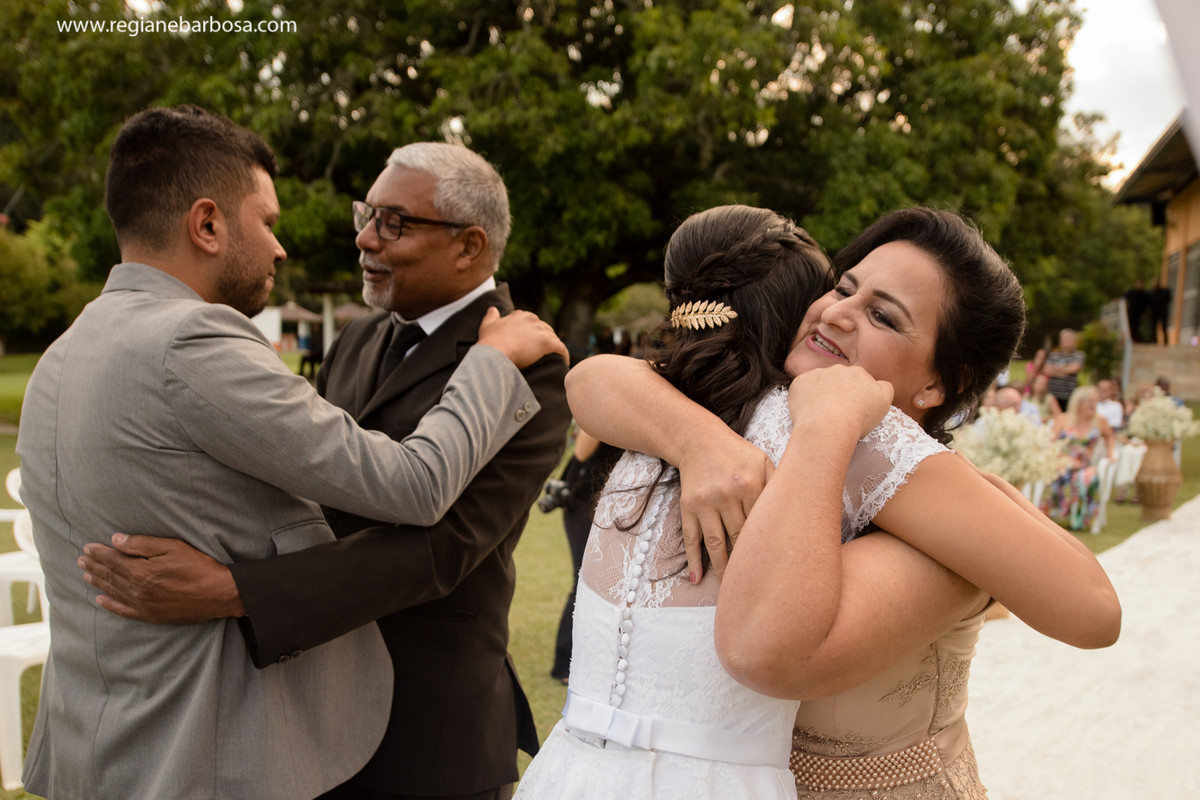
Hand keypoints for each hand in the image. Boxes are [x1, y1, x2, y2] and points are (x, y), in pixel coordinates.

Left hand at [78, 534, 244, 622]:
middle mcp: (137, 590)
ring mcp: (143, 605)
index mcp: (141, 571)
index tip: (87, 547)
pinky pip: (124, 611)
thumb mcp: (173, 547)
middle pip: (111, 576)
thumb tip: (115, 540)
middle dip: (94, 566)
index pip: (113, 560)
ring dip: (98, 582)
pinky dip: (111, 605)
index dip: (99, 553)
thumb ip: (142, 544)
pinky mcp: (151, 615)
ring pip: (114, 592)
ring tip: (86, 576)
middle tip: (81, 560)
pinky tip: (100, 600)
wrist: (219, 594)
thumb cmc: (199, 567)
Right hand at [477, 307, 568, 367]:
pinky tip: (564, 362)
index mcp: (520, 315)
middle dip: (546, 340)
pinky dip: (564, 355)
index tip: (534, 343)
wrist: (494, 354)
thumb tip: (493, 309)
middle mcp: (532, 319)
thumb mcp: (487, 325)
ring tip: (556, 359)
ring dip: (555, 348)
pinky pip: (561, 348)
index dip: (535, 333)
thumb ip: (491, 316)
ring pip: (554, 338)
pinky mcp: (547, 342)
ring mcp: (540, 330)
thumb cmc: (490, 342)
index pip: (533, 323)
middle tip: (547, 353)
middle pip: (545, 329)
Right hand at [677, 434, 772, 580]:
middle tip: (762, 588)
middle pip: (741, 537)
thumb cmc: (738, 454)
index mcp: (751, 485)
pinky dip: (693, 560)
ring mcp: (705, 503)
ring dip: (723, 569)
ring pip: (716, 543)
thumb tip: (803, 510)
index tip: (782, 570)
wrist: (699, 440)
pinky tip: (696, 579)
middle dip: (750, 563)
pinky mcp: (688, 507)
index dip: (772, 547)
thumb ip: (780, 483)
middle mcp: (727, 495)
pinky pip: (691, 538)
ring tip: (730, 591)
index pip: (764, 524)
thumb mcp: (763, 462)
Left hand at [788, 365, 892, 439]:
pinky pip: (801, 389)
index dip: (853, 396)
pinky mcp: (799, 382)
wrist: (830, 427)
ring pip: (818, 383)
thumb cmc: (858, 419)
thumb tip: (878, 383)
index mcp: (859, 373)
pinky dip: (803, 399)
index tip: (851, 409)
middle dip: (836, 393)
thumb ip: (884, 388)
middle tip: (835, 413)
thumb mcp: (884, 403)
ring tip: (821, 415)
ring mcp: (817, 374)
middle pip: (837, 380)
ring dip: (819, 395)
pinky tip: (807, 413)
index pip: (856, 381)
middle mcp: (838, 369)